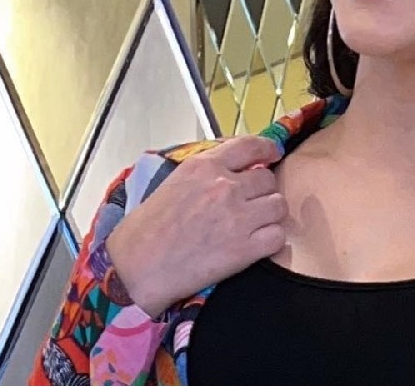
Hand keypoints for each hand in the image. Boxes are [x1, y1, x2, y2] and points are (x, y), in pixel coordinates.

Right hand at [104, 136, 286, 317]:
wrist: (136, 268)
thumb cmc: (146, 230)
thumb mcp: (173, 183)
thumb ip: (206, 172)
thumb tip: (234, 169)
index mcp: (204, 167)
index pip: (250, 145)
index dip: (267, 148)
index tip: (273, 153)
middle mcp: (225, 187)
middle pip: (268, 179)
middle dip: (261, 191)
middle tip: (248, 205)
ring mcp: (238, 217)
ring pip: (278, 206)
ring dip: (269, 215)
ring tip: (251, 226)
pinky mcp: (245, 249)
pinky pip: (278, 236)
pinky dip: (270, 241)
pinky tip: (253, 246)